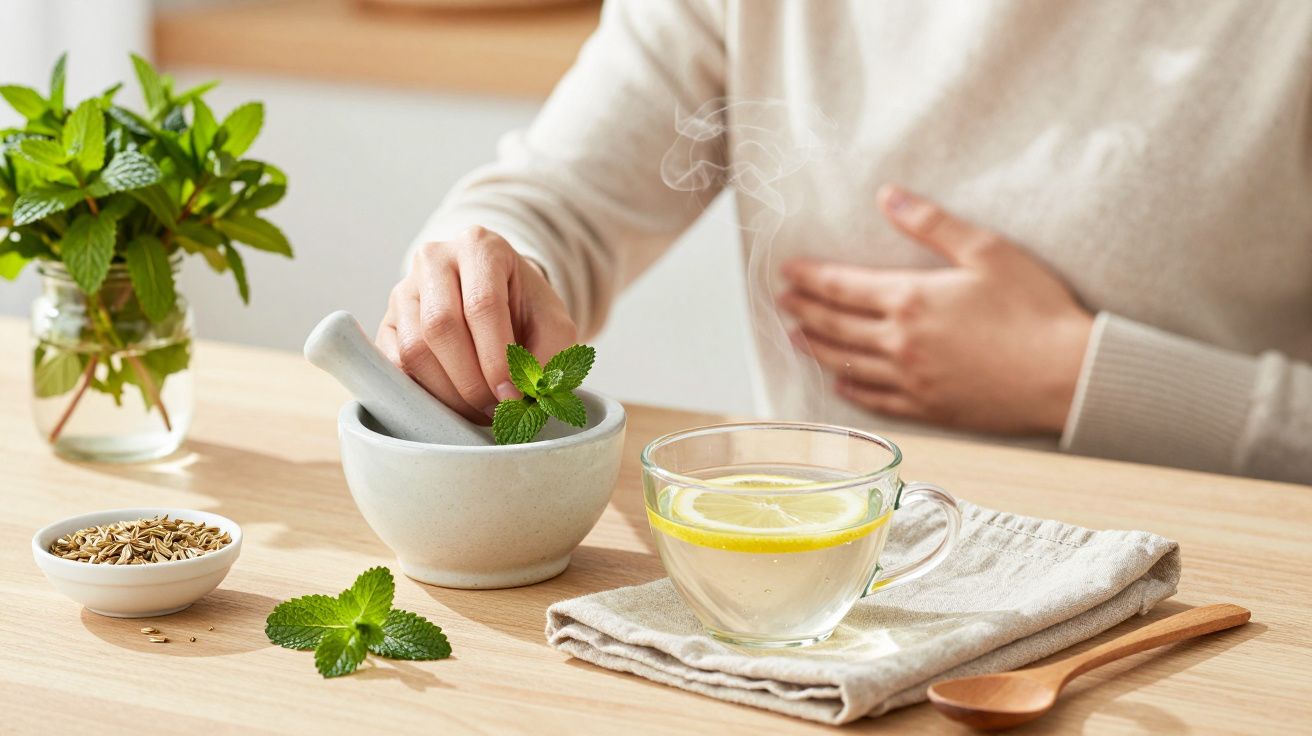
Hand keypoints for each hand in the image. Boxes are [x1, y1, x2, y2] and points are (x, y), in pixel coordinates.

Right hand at [377, 227, 576, 424]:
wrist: (496, 298)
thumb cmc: (524, 309)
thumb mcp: (553, 324)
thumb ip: (549, 355)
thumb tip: (525, 395)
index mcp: (480, 247)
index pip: (482, 304)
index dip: (497, 358)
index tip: (512, 395)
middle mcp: (435, 259)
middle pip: (441, 326)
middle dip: (471, 381)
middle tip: (495, 410)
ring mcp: (404, 289)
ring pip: (413, 349)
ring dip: (447, 393)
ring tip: (477, 411)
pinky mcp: (386, 322)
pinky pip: (393, 365)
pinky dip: (422, 393)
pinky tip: (451, 403)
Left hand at [779, 185, 1093, 434]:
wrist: (1068, 376)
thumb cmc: (1036, 309)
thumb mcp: (988, 251)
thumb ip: (931, 223)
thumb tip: (888, 196)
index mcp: (910, 299)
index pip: (840, 287)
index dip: (808, 278)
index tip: (786, 271)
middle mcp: (900, 342)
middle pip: (835, 325)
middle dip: (803, 310)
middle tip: (781, 301)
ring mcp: (911, 380)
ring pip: (846, 363)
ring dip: (817, 348)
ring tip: (796, 337)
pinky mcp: (928, 409)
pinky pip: (875, 399)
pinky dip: (849, 389)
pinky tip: (839, 382)